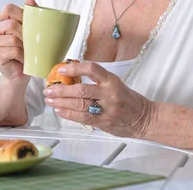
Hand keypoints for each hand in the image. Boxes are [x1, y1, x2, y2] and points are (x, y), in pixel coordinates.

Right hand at [0, 0, 37, 80]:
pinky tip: (23, 60)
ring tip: (26, 53)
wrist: (19, 74)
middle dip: (25, 34)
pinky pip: (13, 51)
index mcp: (0, 21)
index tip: (30, 24)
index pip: (8, 8)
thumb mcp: (30, 32)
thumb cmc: (25, 52)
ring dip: (25, 47)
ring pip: (13, 38)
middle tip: (31, 43)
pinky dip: (22, 56)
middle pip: (11, 24)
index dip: (21, 14)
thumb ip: (30, 15)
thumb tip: (29, 0)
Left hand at [42, 62, 156, 138]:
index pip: (92, 69)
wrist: (144, 118)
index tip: (61, 69)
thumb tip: (70, 77)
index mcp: (111, 80)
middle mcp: (109, 94)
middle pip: (81, 90)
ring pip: (80, 105)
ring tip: (50, 100)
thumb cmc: (127, 99)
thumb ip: (96, 82)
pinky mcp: (104, 122)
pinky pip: (83, 118)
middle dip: (62, 90)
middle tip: (48, 89)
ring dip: (62, 102)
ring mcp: (107, 109)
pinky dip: (69, 114)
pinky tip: (59, 110)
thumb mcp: (114, 84)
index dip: (75, 68)